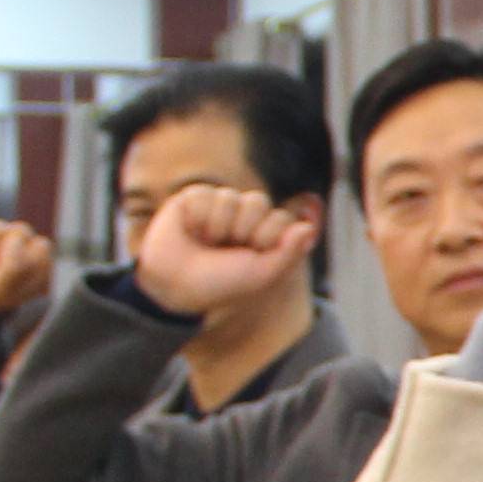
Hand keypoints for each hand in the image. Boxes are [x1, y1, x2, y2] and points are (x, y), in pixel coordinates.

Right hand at [134, 181, 318, 317]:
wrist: (174, 287)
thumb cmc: (220, 284)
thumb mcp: (261, 275)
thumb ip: (289, 253)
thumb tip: (308, 227)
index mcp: (264, 233)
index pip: (280, 218)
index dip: (267, 237)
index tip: (252, 255)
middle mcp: (244, 216)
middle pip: (258, 201)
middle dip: (243, 229)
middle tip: (227, 249)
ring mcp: (219, 205)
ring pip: (231, 197)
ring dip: (218, 226)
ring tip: (206, 242)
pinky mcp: (193, 198)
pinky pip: (204, 193)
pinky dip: (198, 217)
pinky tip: (190, 231)